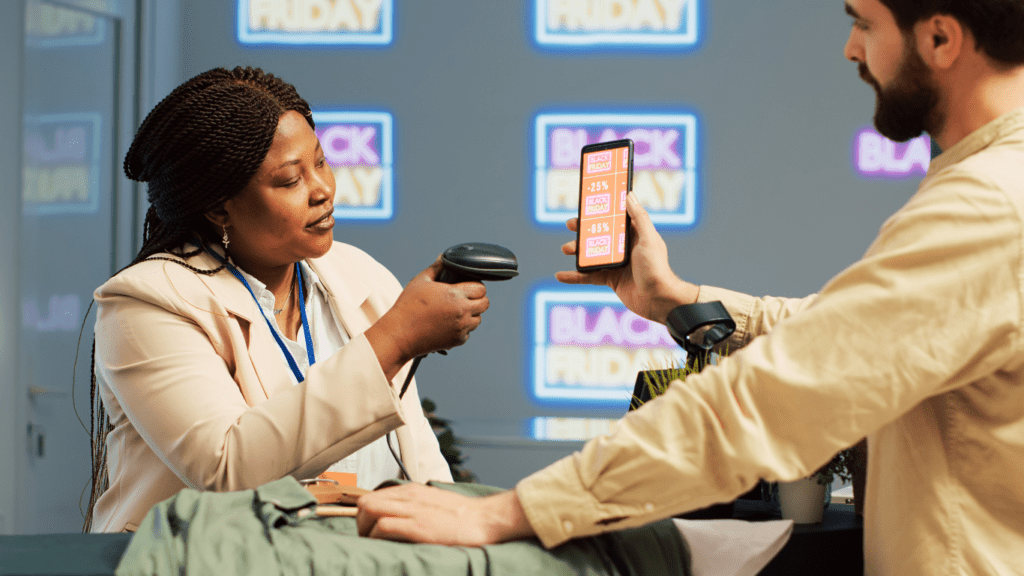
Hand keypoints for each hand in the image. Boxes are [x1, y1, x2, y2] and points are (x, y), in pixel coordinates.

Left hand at [356, 483, 533, 545]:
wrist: (484, 519)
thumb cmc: (463, 516)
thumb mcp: (433, 502)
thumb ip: (414, 505)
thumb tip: (398, 517)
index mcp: (412, 490)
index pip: (374, 495)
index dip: (366, 514)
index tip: (368, 528)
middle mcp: (408, 495)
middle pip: (365, 501)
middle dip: (360, 522)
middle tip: (369, 538)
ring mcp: (411, 509)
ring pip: (368, 509)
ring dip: (365, 530)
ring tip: (374, 543)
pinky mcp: (417, 525)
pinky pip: (383, 526)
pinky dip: (376, 537)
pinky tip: (383, 546)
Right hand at [366, 257, 488, 377]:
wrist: (400, 334)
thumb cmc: (408, 306)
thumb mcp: (420, 281)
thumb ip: (436, 267)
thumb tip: (443, 258)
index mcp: (455, 294)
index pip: (481, 289)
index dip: (475, 286)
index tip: (467, 287)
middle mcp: (462, 312)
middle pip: (485, 304)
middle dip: (477, 300)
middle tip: (464, 298)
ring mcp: (461, 328)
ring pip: (478, 319)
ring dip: (471, 315)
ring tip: (455, 311)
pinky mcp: (457, 341)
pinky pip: (468, 333)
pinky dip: (462, 329)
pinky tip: (448, 323)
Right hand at [556, 194, 697, 322]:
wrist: (658, 300)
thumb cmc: (657, 268)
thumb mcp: (649, 239)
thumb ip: (639, 217)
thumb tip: (629, 195)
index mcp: (634, 234)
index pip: (615, 218)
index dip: (601, 211)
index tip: (587, 204)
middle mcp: (624, 248)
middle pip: (599, 235)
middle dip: (583, 230)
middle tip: (571, 225)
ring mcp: (616, 264)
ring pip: (591, 254)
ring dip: (576, 251)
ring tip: (566, 249)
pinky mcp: (611, 280)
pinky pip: (588, 277)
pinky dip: (574, 276)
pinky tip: (560, 276)